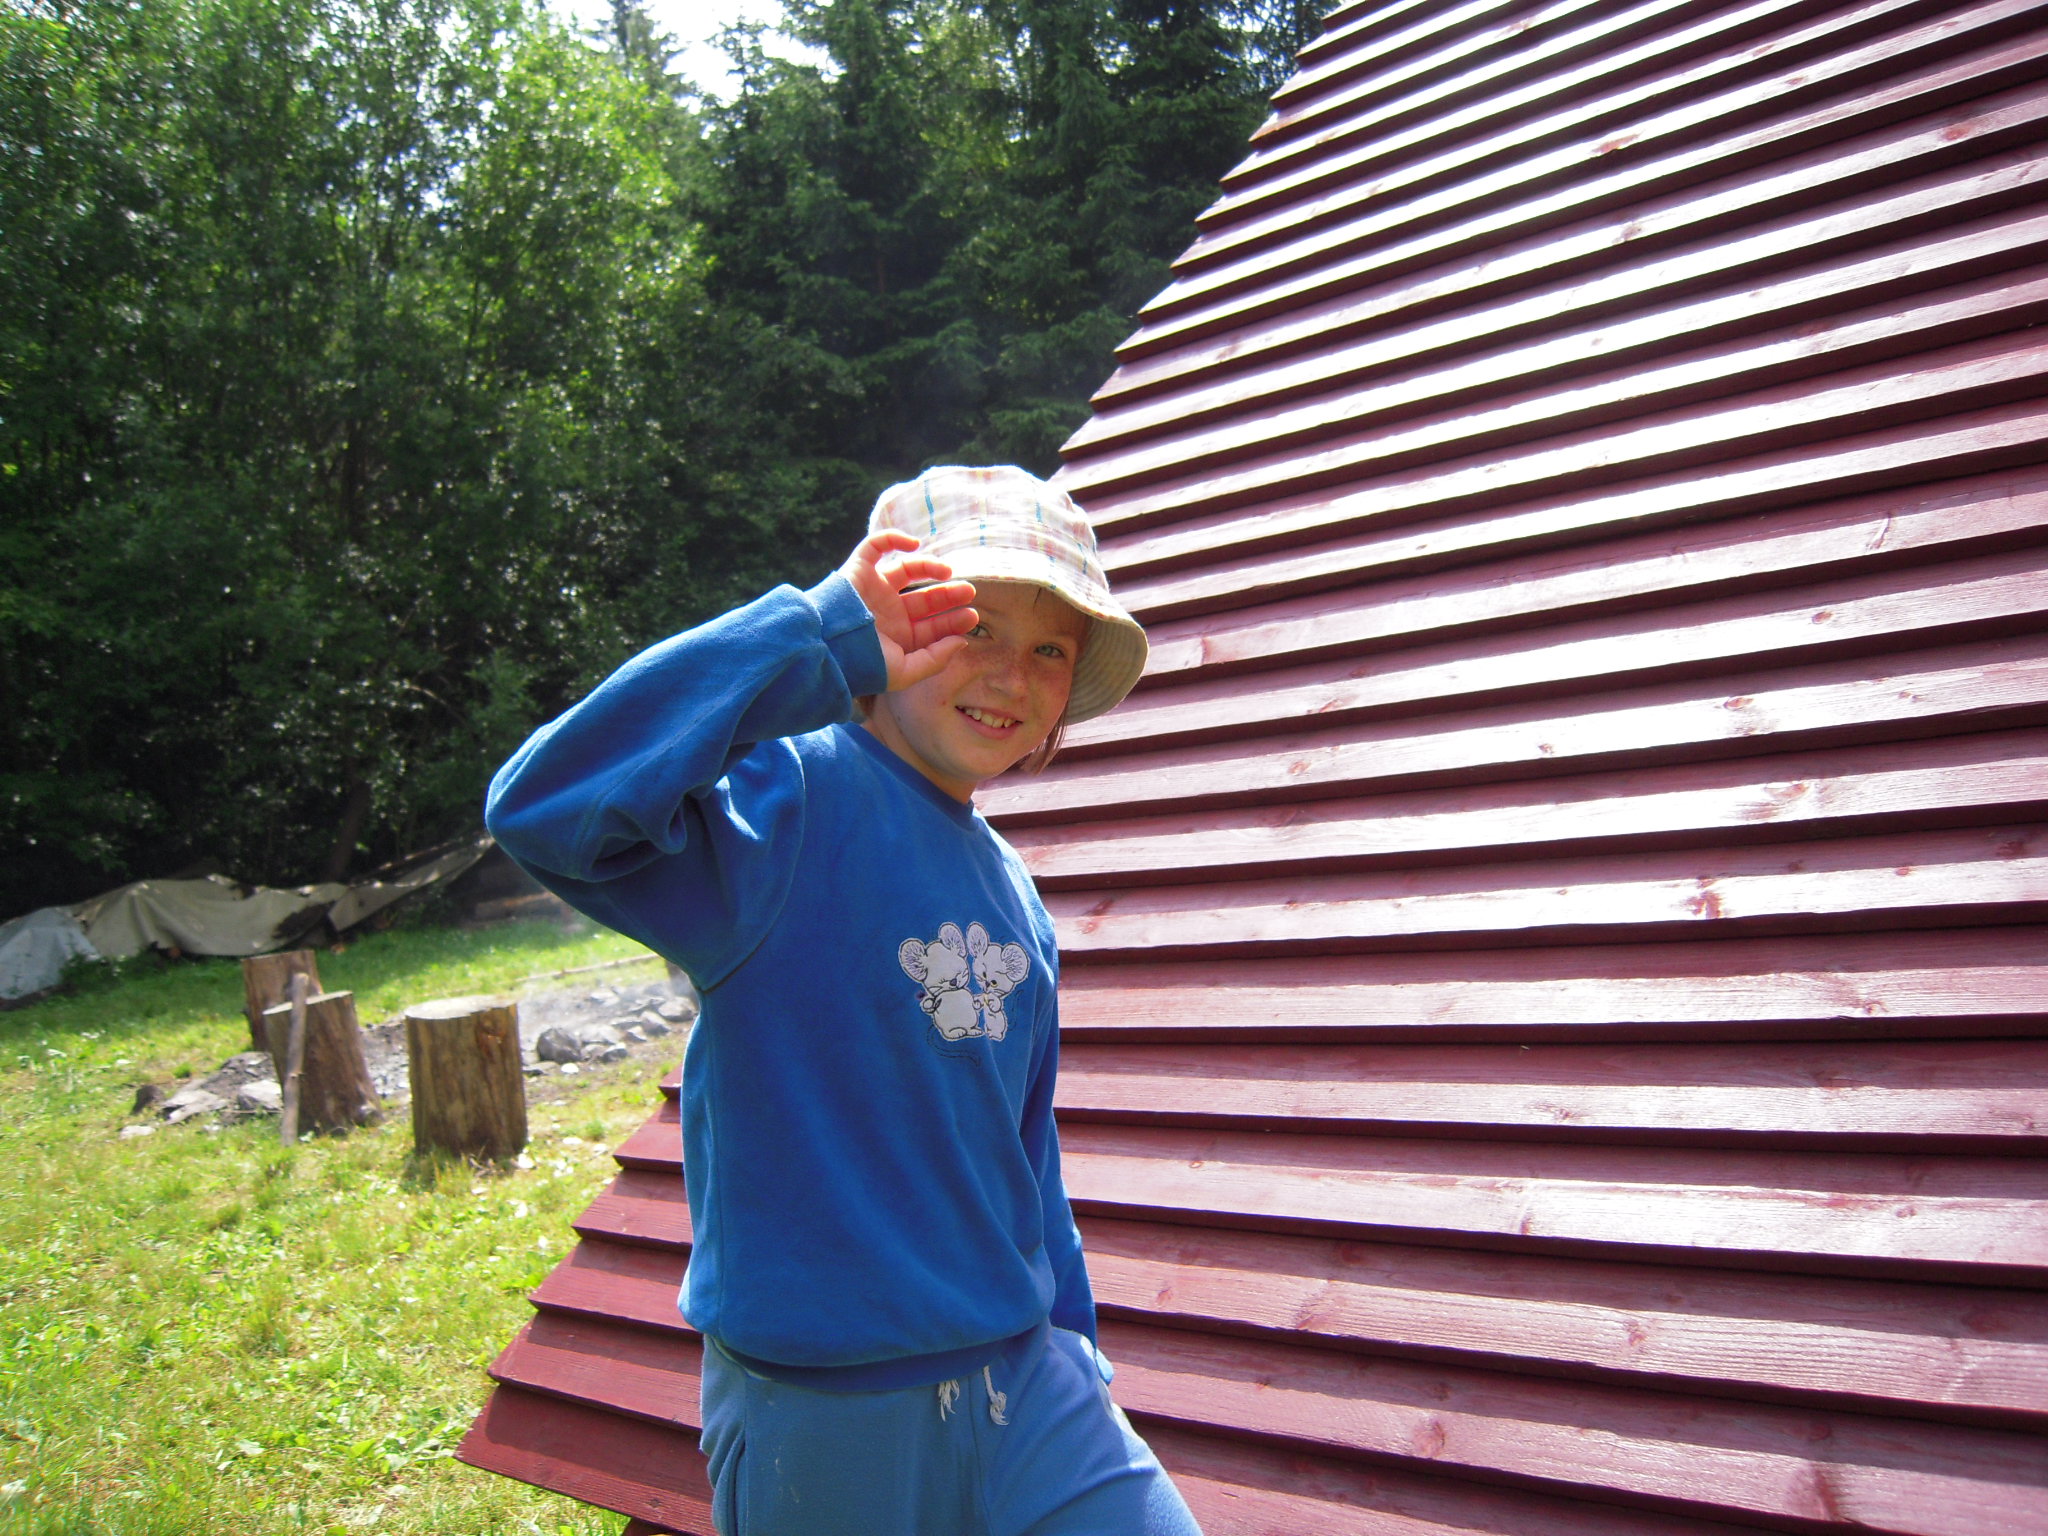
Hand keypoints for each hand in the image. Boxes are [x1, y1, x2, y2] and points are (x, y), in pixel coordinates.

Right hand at [839, 530, 976, 690]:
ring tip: (948, 571)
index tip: (972, 616)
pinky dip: (894, 538)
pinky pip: (875, 546)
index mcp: (897, 637)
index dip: (952, 621)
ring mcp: (873, 589)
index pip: (931, 626)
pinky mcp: (858, 569)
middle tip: (969, 591)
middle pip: (924, 598)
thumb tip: (961, 641)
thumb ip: (934, 660)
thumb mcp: (903, 671)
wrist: (824, 647)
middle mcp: (887, 612)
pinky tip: (915, 544)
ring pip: (906, 570)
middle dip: (947, 595)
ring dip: (929, 567)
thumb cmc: (862, 664)